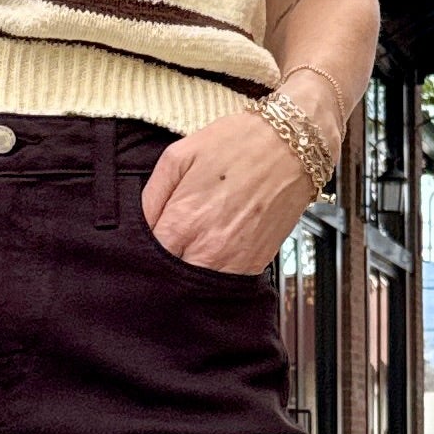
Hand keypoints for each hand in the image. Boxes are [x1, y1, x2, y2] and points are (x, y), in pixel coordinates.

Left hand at [140, 109, 317, 274]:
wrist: (293, 147)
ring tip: (190, 251)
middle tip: (165, 249)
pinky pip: (225, 285)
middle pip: (169, 279)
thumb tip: (140, 224)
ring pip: (197, 288)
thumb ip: (152, 195)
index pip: (147, 257)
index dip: (142, 252)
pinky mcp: (255, 265)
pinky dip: (214, 276)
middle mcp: (207, 248)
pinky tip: (212, 256)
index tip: (147, 242)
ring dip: (188, 274)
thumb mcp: (179, 155)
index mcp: (183, 221)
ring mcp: (233, 261)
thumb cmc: (237, 144)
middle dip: (162, 267)